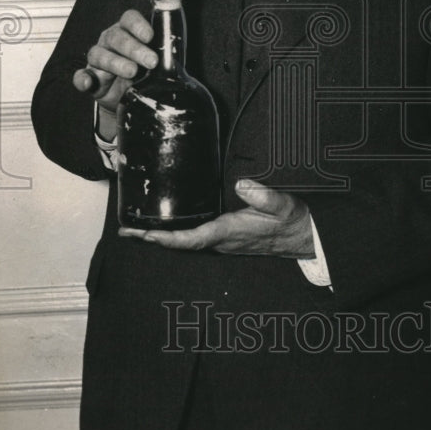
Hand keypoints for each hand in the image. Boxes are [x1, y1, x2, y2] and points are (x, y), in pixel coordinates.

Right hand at [72, 10, 157, 127]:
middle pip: (117, 37)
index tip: (150, 36)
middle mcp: (110, 41)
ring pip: (99, 54)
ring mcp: (98, 58)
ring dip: (115, 63)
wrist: (130, 98)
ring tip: (132, 72)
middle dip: (134, 48)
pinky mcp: (89, 77)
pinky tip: (87, 83)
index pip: (129, 19)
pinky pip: (80, 76)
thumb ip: (165, 53)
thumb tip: (177, 52)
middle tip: (151, 61)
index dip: (138, 25)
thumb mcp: (158, 62)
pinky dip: (82, 79)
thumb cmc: (145, 73)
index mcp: (128, 31)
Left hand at [119, 179, 315, 258]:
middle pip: (181, 244)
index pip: (192, 239)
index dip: (167, 239)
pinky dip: (177, 235)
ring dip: (162, 238)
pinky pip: (195, 239)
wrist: (303, 237)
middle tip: (127, 232)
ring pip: (187, 243)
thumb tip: (244, 185)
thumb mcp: (282, 205)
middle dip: (153, 239)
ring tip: (138, 229)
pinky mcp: (226, 238)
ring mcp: (223, 242)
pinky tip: (169, 226)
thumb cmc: (292, 222)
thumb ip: (264, 196)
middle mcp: (222, 241)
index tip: (145, 235)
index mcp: (230, 232)